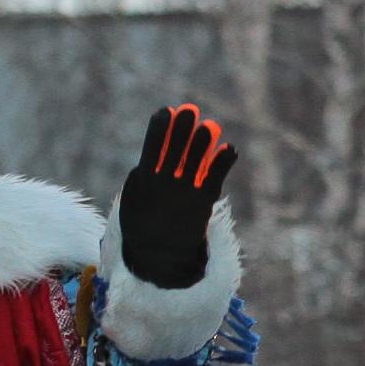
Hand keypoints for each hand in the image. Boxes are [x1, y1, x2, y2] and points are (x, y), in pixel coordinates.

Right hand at [116, 104, 237, 288]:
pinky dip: (222, 164)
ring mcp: (185, 194)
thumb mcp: (134, 195)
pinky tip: (230, 149)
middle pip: (176, 151)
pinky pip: (214, 180)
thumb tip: (156, 147)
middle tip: (190, 110)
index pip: (153, 148)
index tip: (166, 111)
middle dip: (182, 130)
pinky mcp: (203, 204)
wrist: (158, 255)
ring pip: (196, 163)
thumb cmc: (142, 219)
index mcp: (145, 180)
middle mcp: (166, 186)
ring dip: (204, 144)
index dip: (160, 128)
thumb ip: (143, 172)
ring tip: (211, 126)